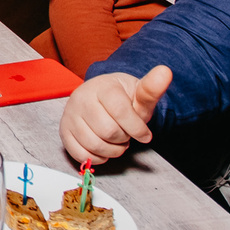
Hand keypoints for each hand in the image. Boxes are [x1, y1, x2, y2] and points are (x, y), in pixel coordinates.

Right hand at [58, 65, 172, 166]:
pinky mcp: (63, 132)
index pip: (120, 112)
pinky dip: (98, 158)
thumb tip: (165, 72)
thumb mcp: (138, 94)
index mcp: (102, 86)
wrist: (99, 97)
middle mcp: (81, 98)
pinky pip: (82, 155)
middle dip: (124, 138)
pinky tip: (104, 149)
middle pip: (108, 131)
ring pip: (94, 145)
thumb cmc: (122, 98)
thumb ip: (151, 88)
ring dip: (113, 150)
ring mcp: (69, 116)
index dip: (137, 128)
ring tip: (117, 141)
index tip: (146, 135)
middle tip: (126, 134)